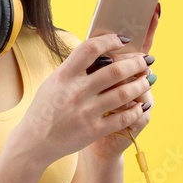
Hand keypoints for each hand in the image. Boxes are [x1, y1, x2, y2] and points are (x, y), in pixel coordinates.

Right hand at [18, 33, 152, 166]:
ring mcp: (85, 112)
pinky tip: (141, 104)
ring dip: (140, 85)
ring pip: (123, 94)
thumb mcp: (54, 82)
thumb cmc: (45, 109)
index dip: (110, 41)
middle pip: (115, 71)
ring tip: (148, 79)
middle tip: (147, 60)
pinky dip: (135, 110)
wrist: (34, 142)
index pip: (90, 49)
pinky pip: (122, 118)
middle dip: (136, 63)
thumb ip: (74, 69)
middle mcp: (76, 92)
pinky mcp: (93, 131)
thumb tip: (100, 51)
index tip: (124, 40)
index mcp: (64, 76)